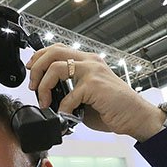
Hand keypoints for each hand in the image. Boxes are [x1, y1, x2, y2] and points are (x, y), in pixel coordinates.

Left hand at [26, 43, 165, 141]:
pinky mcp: (94, 85)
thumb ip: (69, 92)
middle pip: (53, 52)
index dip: (40, 57)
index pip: (58, 49)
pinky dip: (63, 108)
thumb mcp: (87, 96)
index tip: (31, 71)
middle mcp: (90, 62)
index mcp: (88, 61)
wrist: (136, 117)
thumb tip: (50, 99)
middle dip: (37, 68)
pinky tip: (66, 114)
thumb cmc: (114, 108)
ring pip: (56, 68)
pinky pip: (69, 95)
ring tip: (45, 101)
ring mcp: (92, 72)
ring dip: (44, 86)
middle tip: (33, 85)